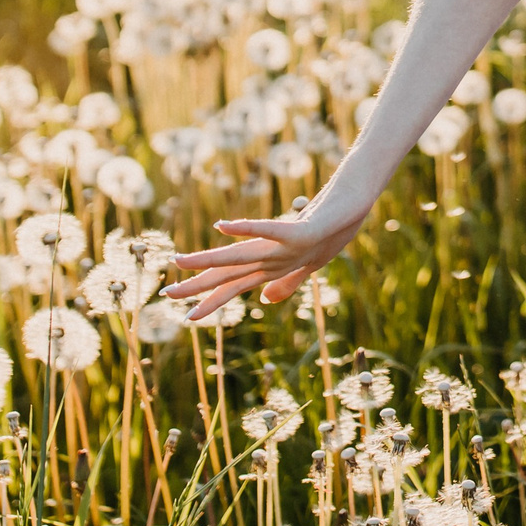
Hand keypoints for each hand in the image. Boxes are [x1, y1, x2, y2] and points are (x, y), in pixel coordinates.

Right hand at [162, 181, 379, 320]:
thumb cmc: (333, 232)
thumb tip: (264, 300)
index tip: (186, 318)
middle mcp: (277, 261)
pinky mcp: (301, 231)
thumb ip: (287, 281)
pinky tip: (222, 226)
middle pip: (231, 274)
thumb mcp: (310, 261)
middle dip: (199, 286)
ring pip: (242, 256)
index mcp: (274, 268)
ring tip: (182, 261)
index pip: (236, 287)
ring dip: (211, 260)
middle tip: (167, 295)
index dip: (212, 303)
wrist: (358, 207)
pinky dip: (247, 227)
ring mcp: (288, 248)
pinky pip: (270, 228)